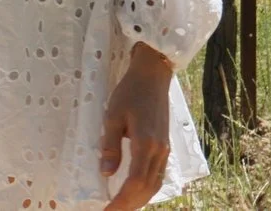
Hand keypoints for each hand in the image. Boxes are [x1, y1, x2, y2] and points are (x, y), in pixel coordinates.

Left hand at [97, 41, 174, 210]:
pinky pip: (158, 175)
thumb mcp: (112, 115)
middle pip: (146, 188)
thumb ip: (110, 146)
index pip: (135, 182)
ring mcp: (164, 149)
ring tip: (121, 206)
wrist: (153, 74)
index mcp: (145, 143)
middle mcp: (159, 150)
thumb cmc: (130, 91)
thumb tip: (106, 174)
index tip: (107, 210)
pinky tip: (135, 190)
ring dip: (139, 199)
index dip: (121, 201)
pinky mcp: (165, 146)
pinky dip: (146, 188)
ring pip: (154, 184)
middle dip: (129, 204)